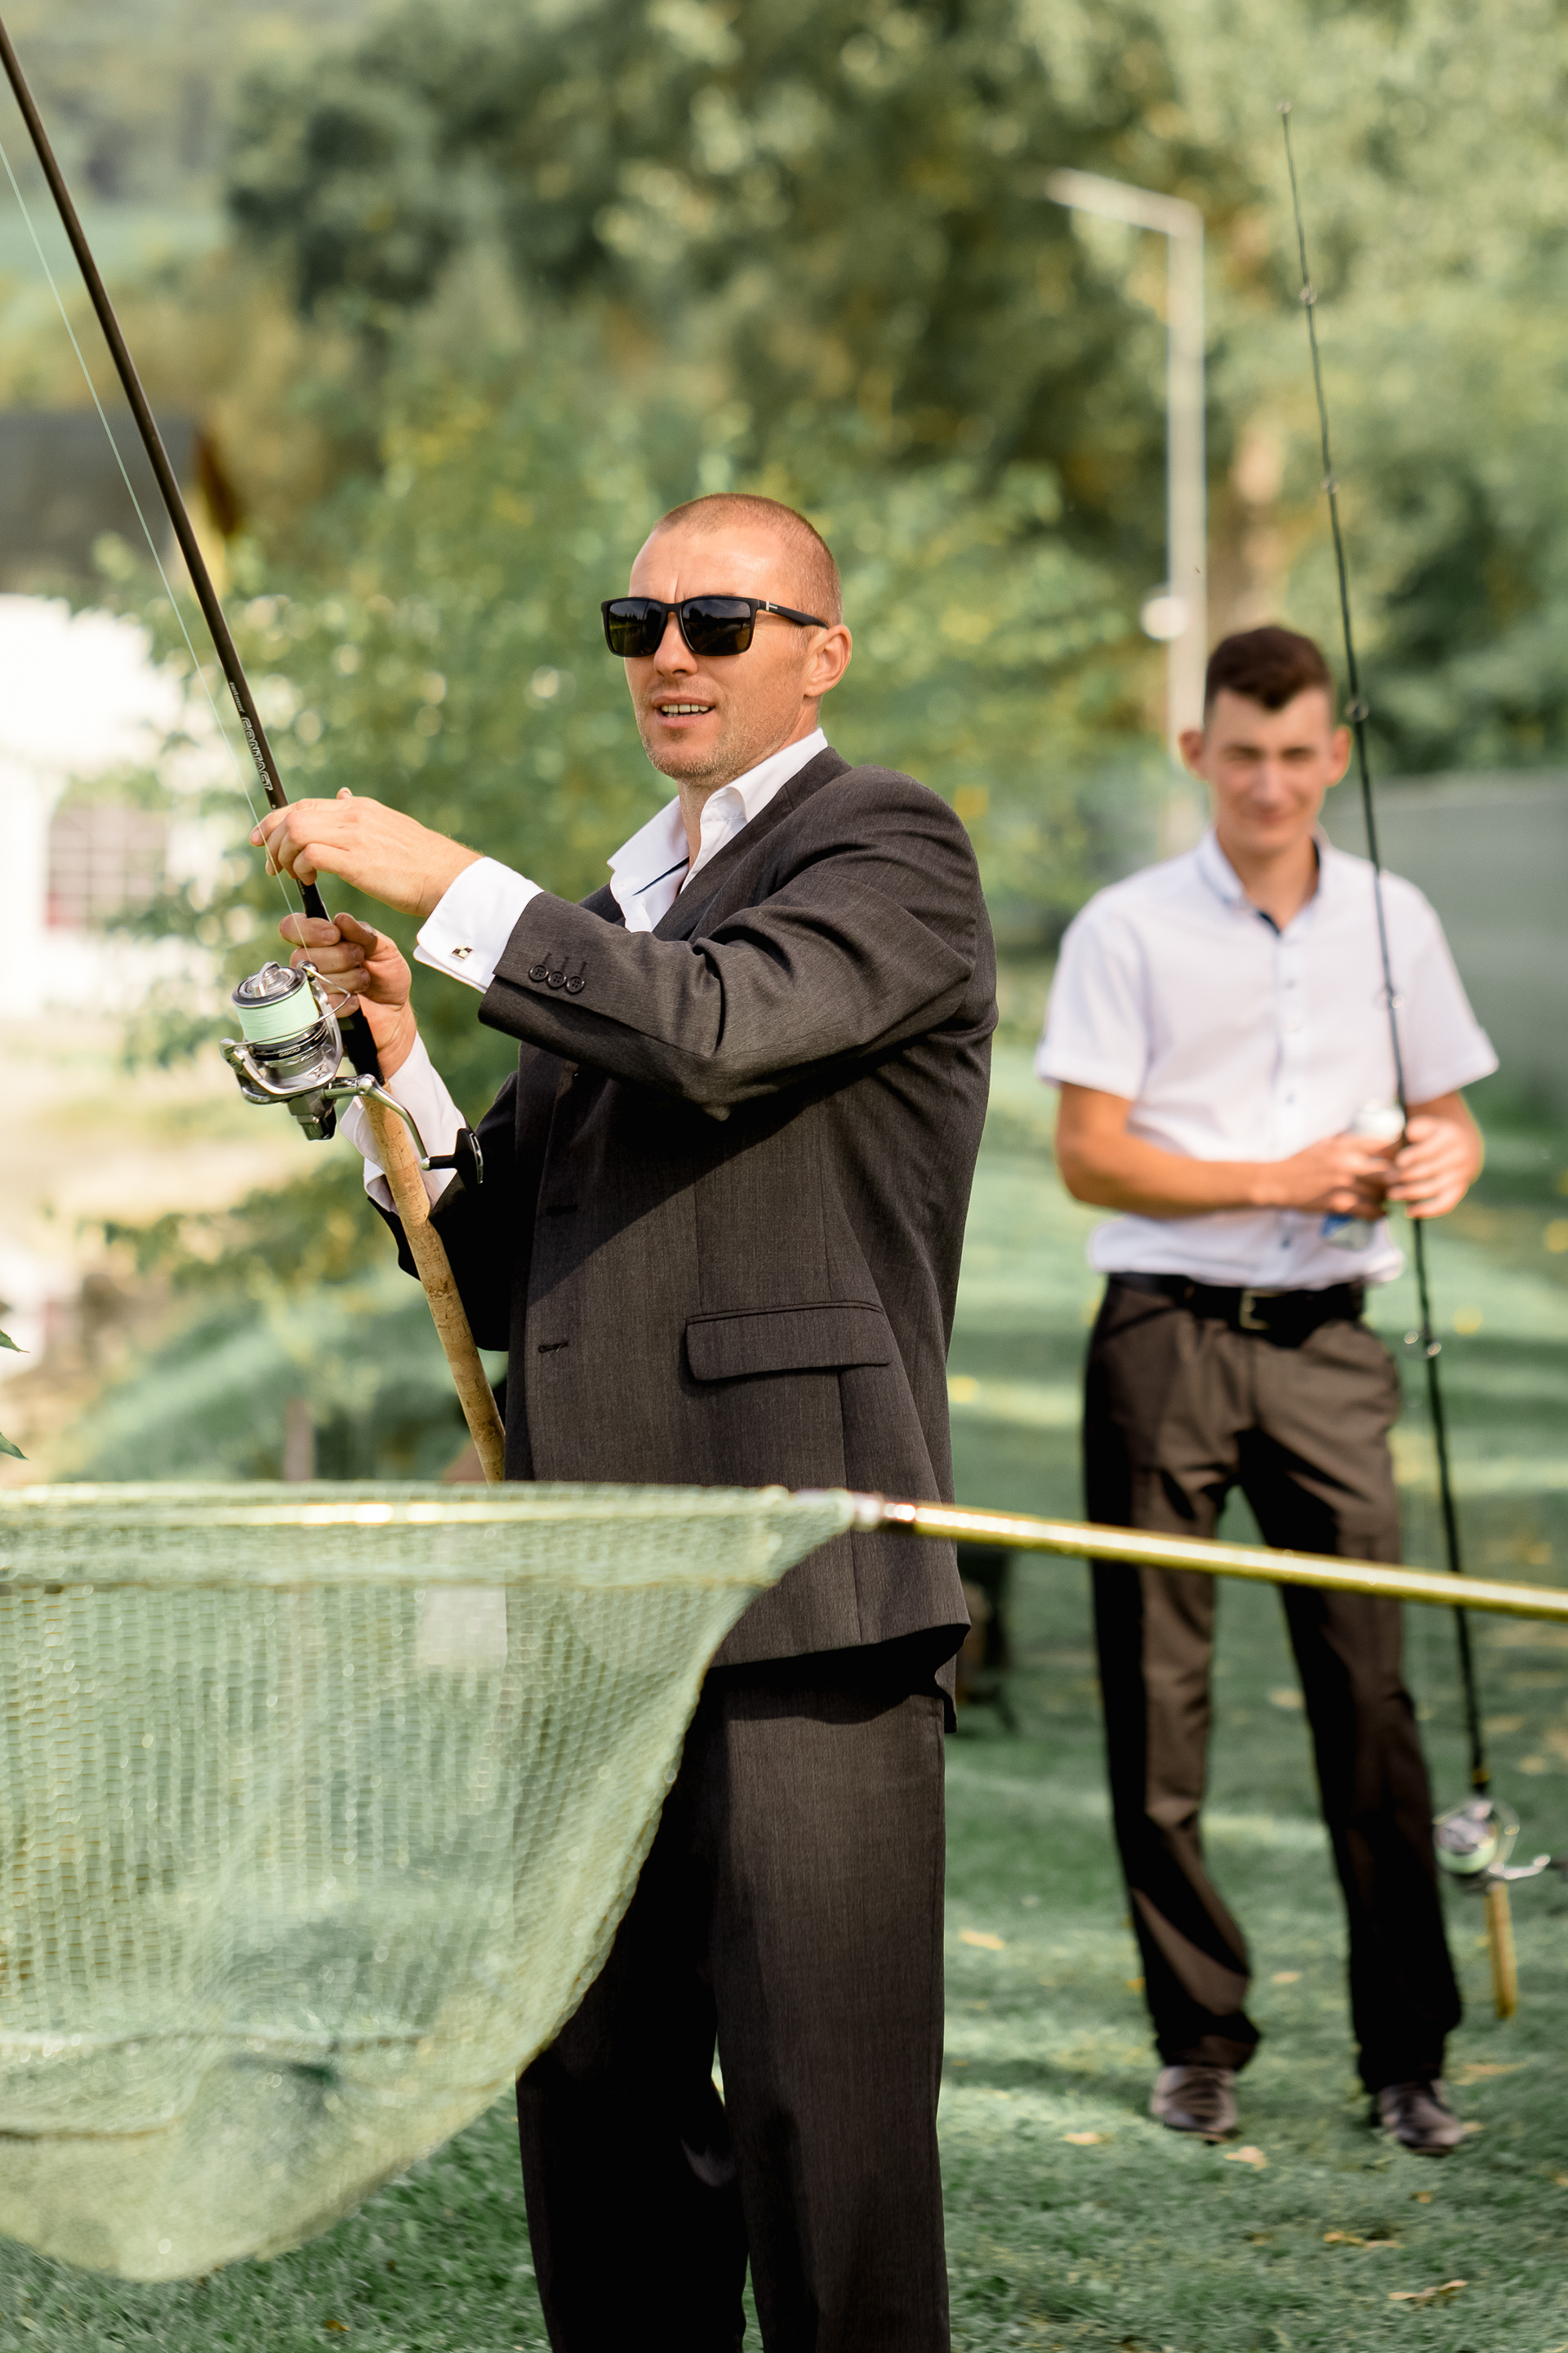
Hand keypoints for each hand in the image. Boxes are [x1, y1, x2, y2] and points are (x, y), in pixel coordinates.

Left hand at [252, 788, 479, 919]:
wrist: (449, 878)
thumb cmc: (423, 863)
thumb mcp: (389, 829)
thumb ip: (361, 817)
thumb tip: (343, 797)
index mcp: (360, 808)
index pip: (305, 804)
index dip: (276, 820)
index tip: (262, 839)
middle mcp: (354, 815)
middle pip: (293, 814)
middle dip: (271, 839)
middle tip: (271, 866)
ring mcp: (355, 835)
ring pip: (296, 831)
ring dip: (284, 856)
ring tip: (294, 876)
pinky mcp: (357, 860)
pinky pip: (310, 854)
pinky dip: (301, 867)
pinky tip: (310, 881)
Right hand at [281, 911, 417, 1077]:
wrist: (394, 1011)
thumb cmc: (386, 976)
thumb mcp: (384, 949)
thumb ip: (364, 933)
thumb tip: (341, 919)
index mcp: (322, 940)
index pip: (293, 926)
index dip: (310, 929)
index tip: (335, 935)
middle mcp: (310, 961)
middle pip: (303, 954)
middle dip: (339, 957)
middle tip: (360, 960)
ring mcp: (310, 986)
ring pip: (313, 978)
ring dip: (347, 979)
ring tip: (363, 981)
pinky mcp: (315, 1010)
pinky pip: (320, 1002)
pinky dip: (345, 1000)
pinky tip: (356, 999)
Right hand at [1255, 1130, 1395, 1216]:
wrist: (1277, 1182)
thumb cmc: (1300, 1162)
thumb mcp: (1324, 1143)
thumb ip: (1347, 1141)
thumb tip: (1372, 1140)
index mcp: (1346, 1145)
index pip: (1385, 1145)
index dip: (1399, 1153)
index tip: (1402, 1160)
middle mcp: (1348, 1163)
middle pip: (1389, 1171)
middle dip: (1397, 1179)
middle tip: (1399, 1184)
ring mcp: (1344, 1185)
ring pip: (1381, 1193)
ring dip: (1387, 1197)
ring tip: (1389, 1199)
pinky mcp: (1338, 1204)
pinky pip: (1369, 1211)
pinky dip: (1378, 1214)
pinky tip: (1381, 1213)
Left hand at [1387, 1112, 1480, 1219]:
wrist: (1463, 1146)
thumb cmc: (1432, 1137)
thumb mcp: (1422, 1128)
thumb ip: (1402, 1137)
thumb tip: (1381, 1151)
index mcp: (1448, 1136)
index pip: (1429, 1149)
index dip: (1413, 1156)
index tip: (1398, 1162)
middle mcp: (1458, 1156)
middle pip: (1428, 1170)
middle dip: (1404, 1176)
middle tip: (1386, 1179)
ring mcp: (1460, 1175)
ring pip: (1433, 1188)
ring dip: (1409, 1193)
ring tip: (1390, 1194)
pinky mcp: (1459, 1190)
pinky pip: (1444, 1204)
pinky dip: (1427, 1210)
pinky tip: (1409, 1212)